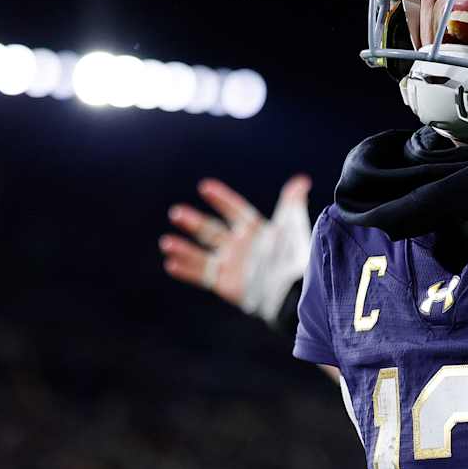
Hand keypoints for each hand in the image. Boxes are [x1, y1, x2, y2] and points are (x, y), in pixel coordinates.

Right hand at [161, 175, 312, 317]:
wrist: (293, 288)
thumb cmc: (294, 256)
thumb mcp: (293, 225)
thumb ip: (292, 202)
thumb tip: (301, 180)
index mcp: (254, 231)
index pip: (234, 211)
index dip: (221, 199)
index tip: (205, 187)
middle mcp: (239, 246)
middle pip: (211, 230)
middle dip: (193, 222)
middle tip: (176, 212)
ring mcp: (231, 265)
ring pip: (201, 254)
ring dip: (183, 248)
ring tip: (166, 242)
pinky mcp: (226, 284)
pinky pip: (201, 275)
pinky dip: (185, 270)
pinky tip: (170, 263)